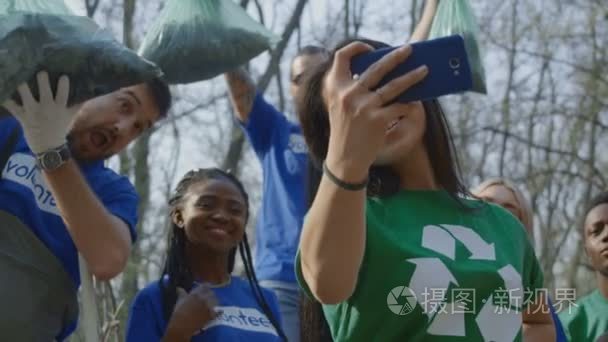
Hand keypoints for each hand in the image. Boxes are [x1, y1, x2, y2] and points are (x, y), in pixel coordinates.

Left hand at [2, 71, 80, 153]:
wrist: (49, 147)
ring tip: (20, 77)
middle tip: (40, 72)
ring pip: (25, 92)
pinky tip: (3, 91)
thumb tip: (87, 95)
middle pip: (43, 87)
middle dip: (41, 77)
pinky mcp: (22, 116)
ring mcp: (33, 111)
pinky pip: (12, 106)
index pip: (63, 92)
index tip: (63, 76)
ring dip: (22, 83)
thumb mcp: (71, 117)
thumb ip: (77, 105)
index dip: (63, 82)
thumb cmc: (61, 130)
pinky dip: (6, 99)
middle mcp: (47, 107)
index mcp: (60, 107)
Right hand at [165, 285, 218, 338]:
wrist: (181, 325)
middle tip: (208, 296)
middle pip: (211, 293)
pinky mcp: (210, 315)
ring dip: (214, 301)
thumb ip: (181, 293)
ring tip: (212, 303)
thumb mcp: (180, 301)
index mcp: (196, 293)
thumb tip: (179, 288)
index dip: (206, 287)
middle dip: (210, 294)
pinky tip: (218, 312)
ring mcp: (208, 307)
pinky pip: (217, 312)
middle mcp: (204, 299)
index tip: (205, 288)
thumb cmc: (179, 312)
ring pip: (216, 301)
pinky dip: (218, 312)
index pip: (205, 286)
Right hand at [323, 42, 428, 180]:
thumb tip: (382, 70)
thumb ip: (350, 87)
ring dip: (412, 76)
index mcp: (335, 88)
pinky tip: (415, 103)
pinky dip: (409, 105)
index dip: (355, 48)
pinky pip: (400, 106)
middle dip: (396, 57)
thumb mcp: (338, 105)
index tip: (369, 49)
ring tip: (425, 70)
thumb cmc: (345, 129)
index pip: (341, 57)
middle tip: (409, 49)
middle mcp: (348, 94)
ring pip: (395, 86)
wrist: (345, 158)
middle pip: (376, 68)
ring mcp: (364, 107)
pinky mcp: (378, 120)